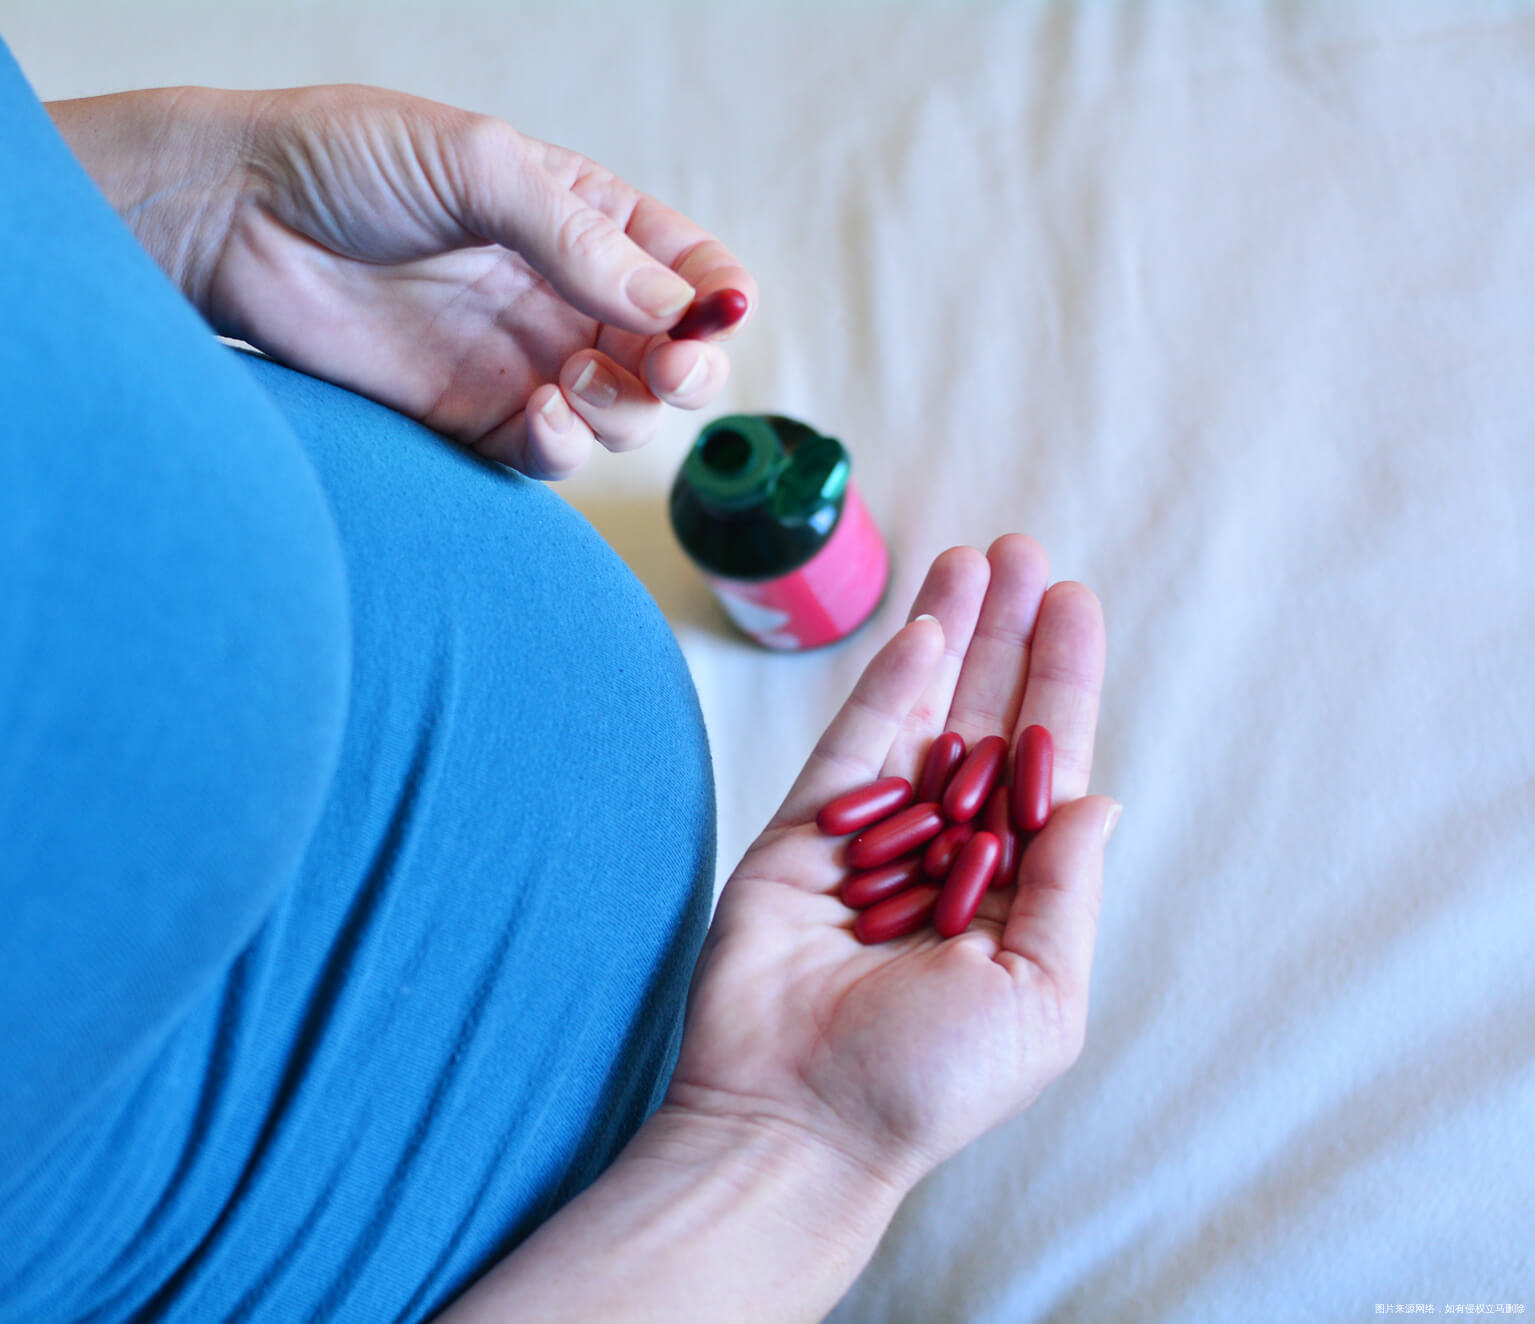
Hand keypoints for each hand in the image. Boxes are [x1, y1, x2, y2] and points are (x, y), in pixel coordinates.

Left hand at [58, 85, 754, 478]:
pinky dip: (563, 447)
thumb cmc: (346, 159)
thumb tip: (674, 306)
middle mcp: (558, 291)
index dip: (716, 299)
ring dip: (621, 408)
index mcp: (579, 214)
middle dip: (688, 370)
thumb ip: (579, 238)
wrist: (234, 218)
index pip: (687, 268)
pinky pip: (548, 454)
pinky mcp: (467, 415)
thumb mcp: (479, 165)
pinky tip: (540, 415)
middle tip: (667, 370)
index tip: (709, 316)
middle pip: (671, 354)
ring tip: (566, 378)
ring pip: (621, 414)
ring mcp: (516, 357)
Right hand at [666, 534, 1115, 1192]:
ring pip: (920, 716)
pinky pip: (855, 744)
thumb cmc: (926, 1084)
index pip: (1046, 767)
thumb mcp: (1038, 1000)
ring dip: (951, 637)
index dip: (1063, 686)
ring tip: (976, 559)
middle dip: (1009, 638)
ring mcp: (874, 840)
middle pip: (985, 721)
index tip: (1075, 605)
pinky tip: (924, 630)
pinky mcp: (803, 833)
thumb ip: (1063, 893)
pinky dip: (888, 686)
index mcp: (1011, 897)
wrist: (795, 1120)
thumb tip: (1095, 799)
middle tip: (1026, 552)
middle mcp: (947, 855)